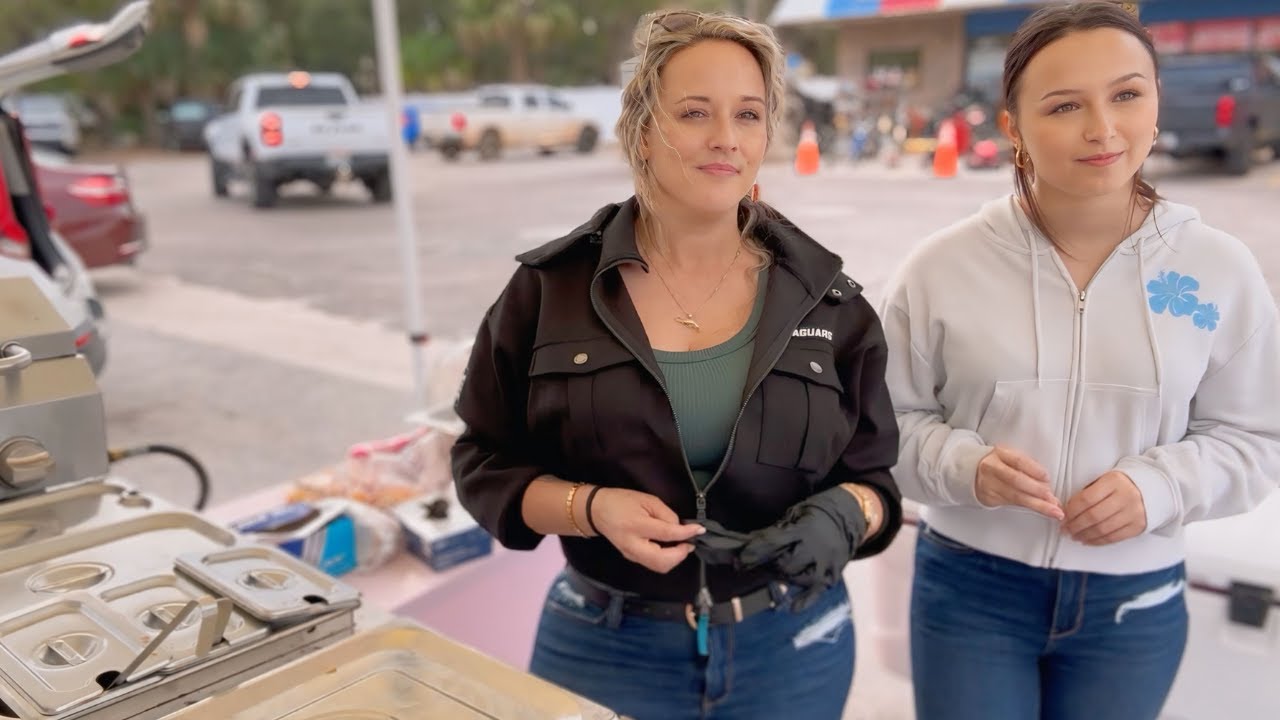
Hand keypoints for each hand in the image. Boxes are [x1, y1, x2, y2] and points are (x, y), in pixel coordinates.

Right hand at [590, 488, 703, 573]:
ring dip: (675, 558)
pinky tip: (670, 548)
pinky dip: (666, 559)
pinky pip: (653, 564)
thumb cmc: (622, 501)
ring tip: (681, 544)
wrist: (597, 511)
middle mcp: (633, 544)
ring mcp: (631, 554)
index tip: (700, 530)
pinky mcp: (631, 558)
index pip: (667, 534)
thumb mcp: (647, 500)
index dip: (686, 533)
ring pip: (659, 566)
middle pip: (663, 561)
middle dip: (681, 554)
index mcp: (636, 525)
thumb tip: (680, 528)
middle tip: (689, 542)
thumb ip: (666, 515)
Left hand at [736, 486, 867, 610]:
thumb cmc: (814, 515)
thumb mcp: (794, 515)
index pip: (774, 543)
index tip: (739, 559)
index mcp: (804, 529)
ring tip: (777, 568)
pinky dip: (805, 601)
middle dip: (769, 564)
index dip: (755, 552)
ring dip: (783, 576)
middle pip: (786, 564)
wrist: (848, 516)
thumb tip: (747, 544)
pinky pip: (817, 592)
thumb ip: (775, 531)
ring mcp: (826, 564)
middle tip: (757, 563)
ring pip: (798, 579)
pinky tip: (793, 608)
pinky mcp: (832, 576)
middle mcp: (816, 548)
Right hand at [975, 446, 1063, 519]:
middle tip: (1052, 499)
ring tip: (1053, 510)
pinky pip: (1012, 503)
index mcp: (1000, 453)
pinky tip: (1041, 510)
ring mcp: (989, 484)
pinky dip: (1029, 507)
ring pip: (1015, 496)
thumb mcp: (1009, 457)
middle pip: (1016, 480)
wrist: (972, 472)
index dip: (1034, 470)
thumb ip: (1026, 466)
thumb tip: (1047, 482)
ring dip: (1037, 504)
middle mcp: (992, 468)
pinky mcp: (989, 497)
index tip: (1047, 478)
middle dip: (1037, 490)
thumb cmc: (998, 464)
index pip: (1018, 461)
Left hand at [1062, 471, 1146, 545]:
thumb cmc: (1120, 485)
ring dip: (1084, 535)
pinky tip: (1087, 540)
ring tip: (1074, 535)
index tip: (1063, 516)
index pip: (1086, 499)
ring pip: (1102, 529)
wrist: (1151, 489)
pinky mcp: (1137, 526)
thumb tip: (1066, 510)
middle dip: (1075, 525)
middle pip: (1093, 516)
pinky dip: (1097, 541)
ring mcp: (1133, 513)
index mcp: (1114, 482)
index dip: (1071, 511)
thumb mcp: (1104, 480)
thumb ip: (1087, 492)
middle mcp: (1126, 497)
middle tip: (1065, 529)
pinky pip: (1113, 537)